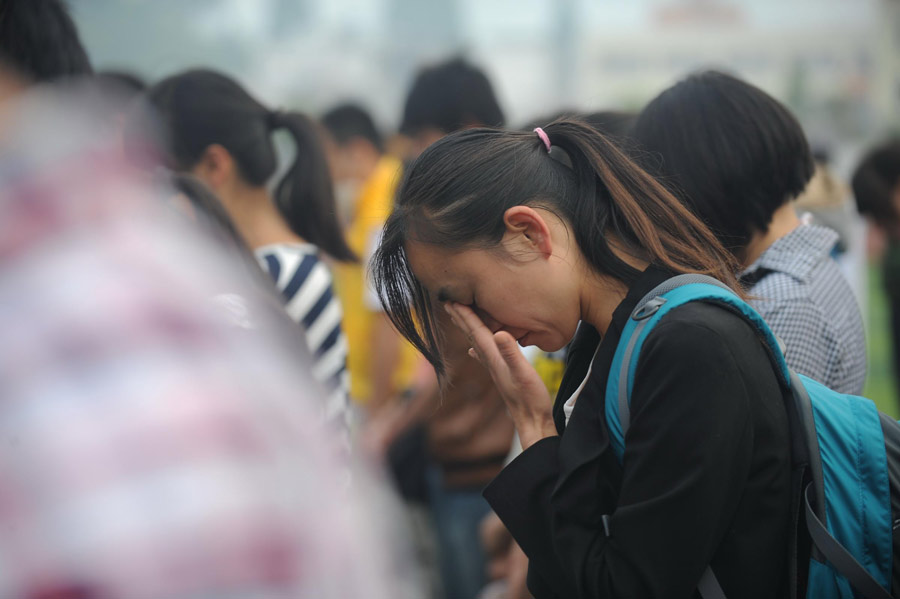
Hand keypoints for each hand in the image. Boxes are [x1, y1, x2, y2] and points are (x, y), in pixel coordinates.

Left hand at [444, 302, 555, 448]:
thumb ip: (511, 354)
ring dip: (468, 328)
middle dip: (460, 318)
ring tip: (459, 318)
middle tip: (447, 301)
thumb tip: (499, 334)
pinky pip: (486, 353)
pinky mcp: (502, 374)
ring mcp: (495, 369)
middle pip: (472, 335)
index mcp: (494, 358)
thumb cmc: (531, 400)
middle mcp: (491, 362)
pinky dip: (478, 346)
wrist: (533, 423)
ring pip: (477, 343)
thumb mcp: (524, 374)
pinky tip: (473, 350)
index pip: (477, 331)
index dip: (465, 315)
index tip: (452, 299)